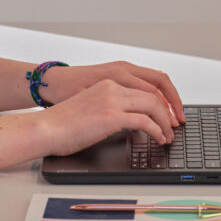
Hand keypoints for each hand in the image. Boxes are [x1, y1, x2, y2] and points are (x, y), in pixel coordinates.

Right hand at [36, 79, 178, 156]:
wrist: (45, 127)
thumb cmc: (63, 123)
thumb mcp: (91, 107)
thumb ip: (111, 108)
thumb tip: (130, 122)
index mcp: (108, 82)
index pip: (146, 84)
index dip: (163, 99)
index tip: (169, 113)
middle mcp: (113, 86)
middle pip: (154, 93)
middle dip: (169, 110)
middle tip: (175, 126)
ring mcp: (112, 99)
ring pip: (153, 105)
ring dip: (165, 122)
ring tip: (168, 136)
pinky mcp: (111, 116)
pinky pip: (145, 120)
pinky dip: (157, 130)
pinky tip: (158, 139)